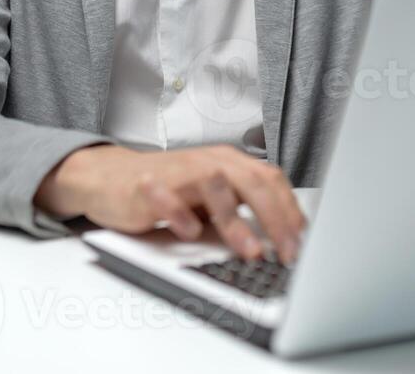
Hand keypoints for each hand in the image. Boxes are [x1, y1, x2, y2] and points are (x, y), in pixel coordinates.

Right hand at [36, 144, 305, 264]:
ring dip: (235, 222)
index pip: (271, 180)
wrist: (112, 178)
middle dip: (275, 219)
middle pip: (251, 183)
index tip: (303, 242)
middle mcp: (209, 163)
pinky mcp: (149, 186)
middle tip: (287, 252)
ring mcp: (179, 172)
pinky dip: (182, 216)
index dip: (290, 210)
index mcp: (229, 163)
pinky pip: (169, 198)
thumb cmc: (169, 189)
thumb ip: (242, 211)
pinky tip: (190, 233)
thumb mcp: (212, 198)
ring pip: (215, 188)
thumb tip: (281, 240)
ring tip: (250, 251)